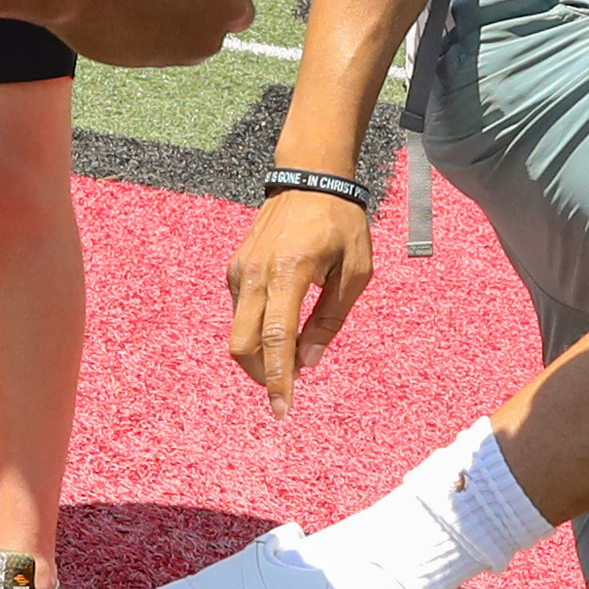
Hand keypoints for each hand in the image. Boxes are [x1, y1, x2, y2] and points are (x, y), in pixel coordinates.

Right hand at [224, 185, 377, 401]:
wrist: (309, 179)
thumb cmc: (340, 223)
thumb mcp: (354, 272)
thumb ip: (330, 320)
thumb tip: (309, 362)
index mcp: (290, 272)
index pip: (277, 338)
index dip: (278, 379)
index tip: (282, 409)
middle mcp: (256, 273)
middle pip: (242, 344)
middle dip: (261, 374)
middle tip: (288, 384)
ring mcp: (240, 270)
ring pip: (237, 331)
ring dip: (260, 353)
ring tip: (292, 351)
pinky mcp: (234, 268)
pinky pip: (240, 312)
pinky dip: (257, 330)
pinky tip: (281, 321)